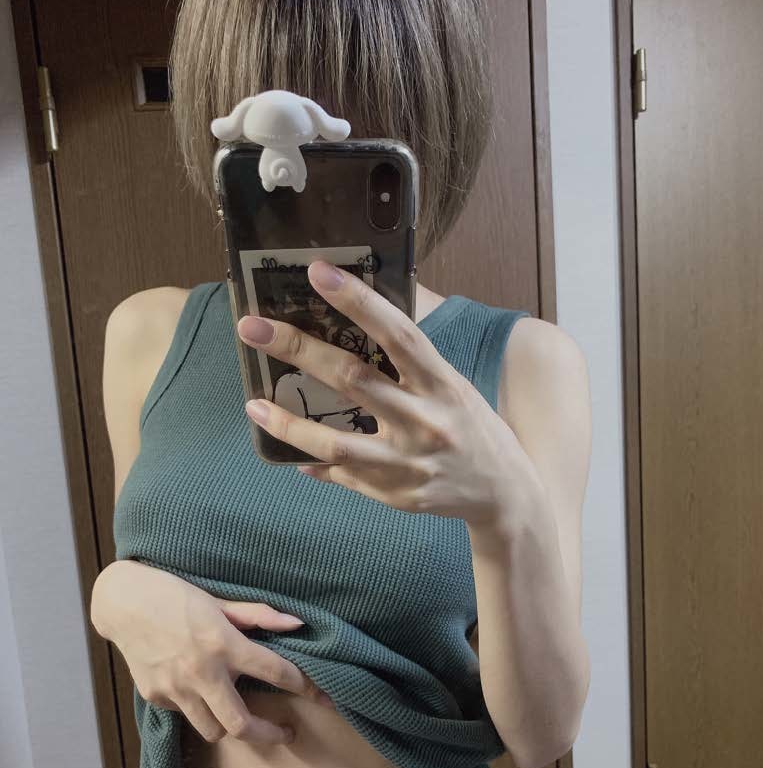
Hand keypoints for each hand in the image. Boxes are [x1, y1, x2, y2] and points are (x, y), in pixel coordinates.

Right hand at [90, 560, 334, 744]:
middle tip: (286, 733)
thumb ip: (258, 615)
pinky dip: (197, 707)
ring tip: (240, 713)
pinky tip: (198, 688)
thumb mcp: (219, 600)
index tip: (321, 695)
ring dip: (230, 725)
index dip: (305, 685)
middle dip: (270, 735)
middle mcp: (201, 672)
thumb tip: (297, 623)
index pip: (276, 672)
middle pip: (241, 725)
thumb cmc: (176, 595)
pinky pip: (186, 714)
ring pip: (212, 730)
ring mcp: (175, 688)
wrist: (123, 601)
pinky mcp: (155, 697)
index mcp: (223, 644)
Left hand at [237, 260, 526, 526]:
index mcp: (443, 385)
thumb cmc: (473, 428)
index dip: (358, 301)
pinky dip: (313, 461)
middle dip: (298, 349)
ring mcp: (409, 464)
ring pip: (337, 443)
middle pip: (353, 380)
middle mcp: (426, 422)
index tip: (318, 272)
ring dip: (289, 423)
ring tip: (254, 404)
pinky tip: (288, 451)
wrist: (504, 495)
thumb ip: (412, 363)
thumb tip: (357, 323)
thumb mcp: (453, 387)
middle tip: (253, 327)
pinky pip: (344, 476)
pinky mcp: (396, 495)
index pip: (399, 334)